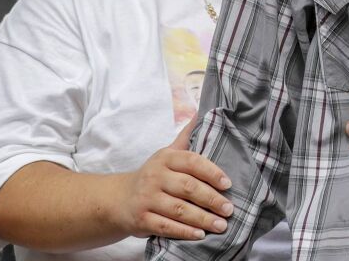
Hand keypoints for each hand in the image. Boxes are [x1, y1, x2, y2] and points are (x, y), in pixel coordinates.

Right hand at [111, 119, 233, 240]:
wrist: (118, 199)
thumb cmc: (153, 175)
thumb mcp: (166, 153)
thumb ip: (185, 137)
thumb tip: (201, 112)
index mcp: (165, 158)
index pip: (193, 162)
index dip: (212, 173)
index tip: (228, 184)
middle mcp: (155, 177)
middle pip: (188, 188)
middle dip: (212, 200)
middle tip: (230, 209)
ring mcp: (146, 199)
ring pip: (179, 210)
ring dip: (203, 219)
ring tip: (221, 225)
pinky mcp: (141, 219)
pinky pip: (166, 226)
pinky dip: (184, 232)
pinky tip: (200, 235)